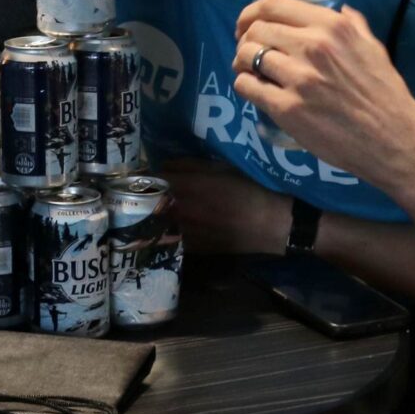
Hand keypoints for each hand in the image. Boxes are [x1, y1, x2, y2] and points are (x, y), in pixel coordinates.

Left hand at [156, 157, 286, 254]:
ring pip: (155, 221)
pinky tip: (168, 226)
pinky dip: (165, 230)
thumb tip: (164, 165)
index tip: (142, 173)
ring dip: (151, 213)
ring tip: (151, 208)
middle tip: (143, 190)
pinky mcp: (192, 248)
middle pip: (148, 202)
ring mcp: (184, 232)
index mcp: (187, 186)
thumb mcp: (222, 167)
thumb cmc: (249, 189)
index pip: (151, 179)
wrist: (271, 224)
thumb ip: (189, 165)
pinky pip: (169, 236)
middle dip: (144, 195)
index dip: (145, 175)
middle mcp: (180, 210)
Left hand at [234, 0, 414, 199]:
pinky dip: (244, 85)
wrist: (394, 139)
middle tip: (248, 50)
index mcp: (331, 26)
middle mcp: (312, 46)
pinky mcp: (287, 108)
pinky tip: (254, 89)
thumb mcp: (373, 48)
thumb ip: (353, 25)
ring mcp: (298, 78)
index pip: (272, 5)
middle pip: (256, 30)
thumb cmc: (386, 94)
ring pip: (246, 56)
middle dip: (245, 38)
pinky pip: (247, 86)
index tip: (249, 24)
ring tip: (249, 70)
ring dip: (242, 62)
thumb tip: (341, 9)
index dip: (251, 13)